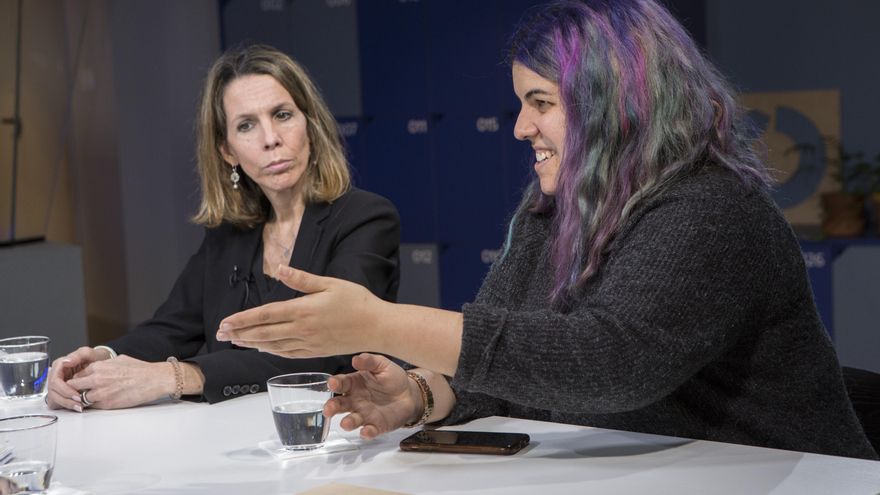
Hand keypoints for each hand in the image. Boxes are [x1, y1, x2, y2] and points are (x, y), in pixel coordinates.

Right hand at [47, 346, 109, 411]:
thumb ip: (79, 355)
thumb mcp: (90, 353)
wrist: (103, 366)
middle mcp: (56, 375)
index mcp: (59, 365)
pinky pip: (57, 402)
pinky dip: (66, 406)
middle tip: (79, 403)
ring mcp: (57, 385)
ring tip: (80, 407)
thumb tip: (66, 361)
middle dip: (65, 398)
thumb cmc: (95, 358)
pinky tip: (77, 407)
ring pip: (54, 398)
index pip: (54, 380)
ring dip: (66, 404)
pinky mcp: (60, 393)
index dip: (64, 389)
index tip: (77, 394)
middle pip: (53, 391)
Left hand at [63, 355, 175, 409]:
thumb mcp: (119, 360)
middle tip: (79, 393)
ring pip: (81, 399)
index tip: (80, 384)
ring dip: (84, 399)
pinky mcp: (108, 404)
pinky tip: (101, 402)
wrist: (154, 379)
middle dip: (75, 390)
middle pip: (73, 387)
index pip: (77, 375)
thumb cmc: (140, 369)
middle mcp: (97, 379)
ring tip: (91, 399)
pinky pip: (93, 407)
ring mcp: (101, 393)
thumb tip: (96, 369)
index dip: (78, 380)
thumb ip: (103, 365)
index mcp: (99, 367)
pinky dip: (94, 406)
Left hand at [216, 266, 384, 357]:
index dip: (242, 319)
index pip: (265, 315)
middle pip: (263, 333)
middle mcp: (302, 330)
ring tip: (234, 341)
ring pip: (272, 345)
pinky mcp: (316, 352)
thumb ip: (302, 279)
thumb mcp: (330, 283)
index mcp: (303, 310)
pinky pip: (287, 353)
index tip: (225, 322)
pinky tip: (262, 348)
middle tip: (220, 333)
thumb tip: (279, 267)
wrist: (377, 327)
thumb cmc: (357, 301)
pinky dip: (271, 351)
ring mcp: (308, 343)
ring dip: (251, 343)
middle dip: (239, 333)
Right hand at [323, 353, 419, 439]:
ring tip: (345, 423)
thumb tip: (356, 359)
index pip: (341, 383)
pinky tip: (366, 431)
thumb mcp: (382, 365)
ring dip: (347, 422)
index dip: (335, 384)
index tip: (332, 384)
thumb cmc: (392, 378)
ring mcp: (364, 415)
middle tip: (328, 409)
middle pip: (340, 404)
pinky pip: (369, 431)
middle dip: (332, 407)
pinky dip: (367, 432)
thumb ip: (370, 362)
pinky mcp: (376, 426)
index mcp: (354, 384)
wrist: (409, 394)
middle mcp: (355, 401)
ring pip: (351, 420)